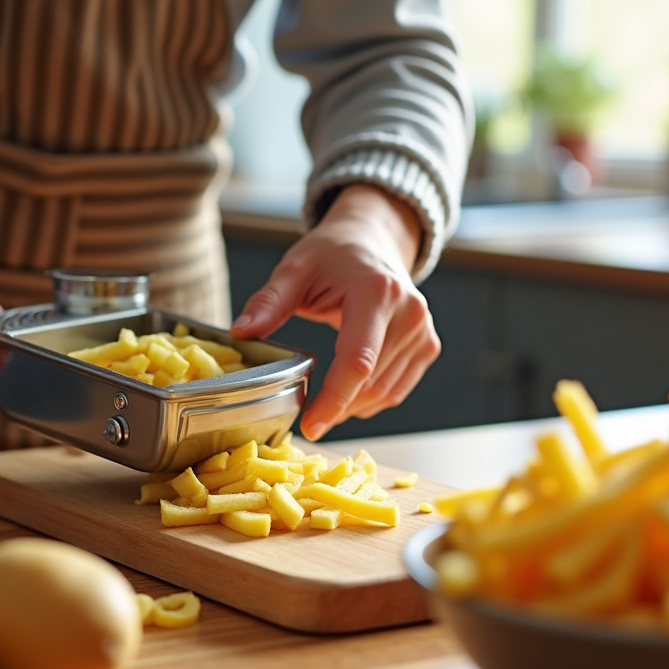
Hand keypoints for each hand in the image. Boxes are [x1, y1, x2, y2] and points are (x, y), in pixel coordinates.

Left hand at [230, 184, 440, 439]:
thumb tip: (241, 332)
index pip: (358, 360)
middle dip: (336, 408)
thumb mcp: (295, 269)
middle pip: (371, 383)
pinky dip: (369, 400)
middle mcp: (409, 313)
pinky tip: (347, 392)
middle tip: (304, 417)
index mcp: (376, 292)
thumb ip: (269, 302)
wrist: (373, 241)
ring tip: (323, 402)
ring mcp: (422, 332)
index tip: (311, 426)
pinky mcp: (427, 346)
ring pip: (384, 393)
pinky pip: (396, 390)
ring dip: (351, 407)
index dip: (334, 400)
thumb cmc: (333, 254)